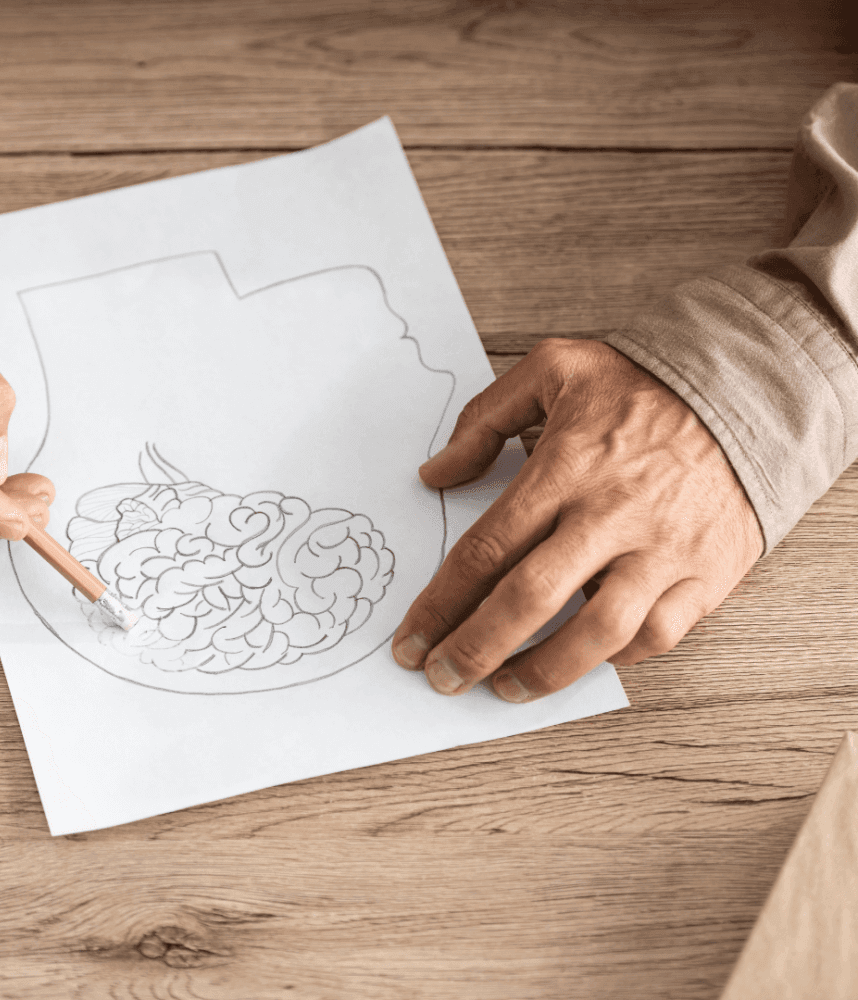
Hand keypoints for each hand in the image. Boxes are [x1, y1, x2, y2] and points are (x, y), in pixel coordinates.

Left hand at [391, 338, 763, 700]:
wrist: (746, 391)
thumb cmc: (643, 385)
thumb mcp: (554, 369)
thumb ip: (485, 419)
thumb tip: (435, 473)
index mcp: (565, 468)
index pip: (485, 550)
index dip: (439, 604)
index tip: (410, 639)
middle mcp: (610, 514)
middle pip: (529, 600)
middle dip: (474, 649)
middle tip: (441, 677)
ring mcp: (662, 549)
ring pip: (597, 632)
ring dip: (543, 671)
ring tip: (504, 690)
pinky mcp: (705, 573)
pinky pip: (658, 634)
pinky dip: (618, 658)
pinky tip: (583, 659)